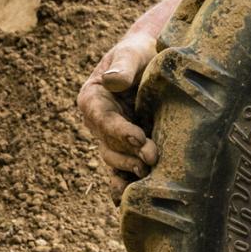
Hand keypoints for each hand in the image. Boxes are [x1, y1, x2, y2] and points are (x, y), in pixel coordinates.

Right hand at [76, 0, 188, 194]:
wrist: (157, 61)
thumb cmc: (143, 52)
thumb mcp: (132, 52)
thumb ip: (123, 65)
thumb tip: (113, 81)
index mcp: (92, 99)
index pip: (103, 119)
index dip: (119, 130)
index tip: (138, 137)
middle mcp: (99, 123)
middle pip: (109, 145)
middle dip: (129, 154)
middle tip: (152, 158)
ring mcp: (113, 139)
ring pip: (116, 161)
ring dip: (131, 170)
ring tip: (149, 176)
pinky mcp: (129, 150)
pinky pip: (124, 170)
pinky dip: (128, 183)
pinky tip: (134, 199)